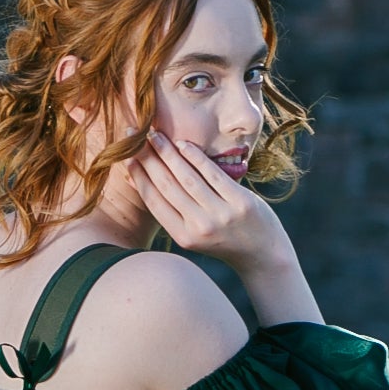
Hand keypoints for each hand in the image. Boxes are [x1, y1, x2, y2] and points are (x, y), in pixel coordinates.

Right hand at [128, 132, 322, 325]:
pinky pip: (212, 174)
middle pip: (166, 185)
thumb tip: (144, 180)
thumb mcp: (194, 233)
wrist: (262, 254)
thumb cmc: (224, 240)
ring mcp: (220, 215)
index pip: (154, 201)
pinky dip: (195, 157)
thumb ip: (174, 210)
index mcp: (182, 237)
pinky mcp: (239, 202)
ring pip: (186, 177)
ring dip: (167, 153)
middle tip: (135, 135)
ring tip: (154, 135)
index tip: (126, 155)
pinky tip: (183, 144)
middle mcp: (198, 227)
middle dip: (147, 158)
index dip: (138, 176)